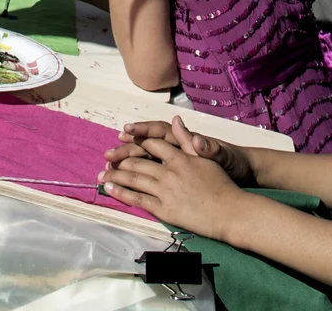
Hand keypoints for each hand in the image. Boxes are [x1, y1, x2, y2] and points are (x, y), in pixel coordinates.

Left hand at [99, 120, 249, 235]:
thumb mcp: (206, 158)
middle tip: (106, 157)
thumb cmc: (221, 184)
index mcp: (180, 157)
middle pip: (138, 161)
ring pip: (134, 179)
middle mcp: (169, 172)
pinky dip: (122, 193)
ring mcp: (165, 191)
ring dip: (116, 175)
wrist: (229, 212)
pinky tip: (110, 189)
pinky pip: (138, 200)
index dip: (137, 140)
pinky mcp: (164, 209)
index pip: (152, 144)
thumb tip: (176, 120)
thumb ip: (188, 140)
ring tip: (102, 173)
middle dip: (120, 158)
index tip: (123, 138)